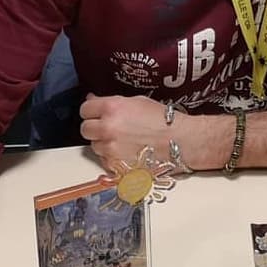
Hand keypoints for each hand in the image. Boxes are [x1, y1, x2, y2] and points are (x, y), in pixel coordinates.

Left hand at [79, 94, 230, 170]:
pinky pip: (104, 160)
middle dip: (95, 127)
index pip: (85, 109)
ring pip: (94, 146)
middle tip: (108, 127)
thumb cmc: (164, 121)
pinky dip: (111, 157)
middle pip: (85, 129)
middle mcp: (108, 128)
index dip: (92, 111)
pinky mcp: (116, 165)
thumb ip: (112, 103)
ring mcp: (111, 148)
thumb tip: (93, 100)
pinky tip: (126, 151)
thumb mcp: (137, 102)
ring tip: (122, 141)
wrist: (180, 141)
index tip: (96, 113)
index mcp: (112, 108)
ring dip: (103, 143)